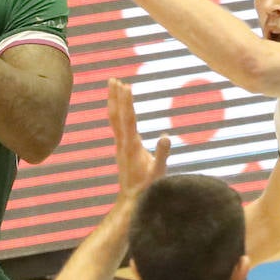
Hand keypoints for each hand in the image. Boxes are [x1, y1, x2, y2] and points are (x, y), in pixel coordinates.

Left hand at [107, 79, 169, 201]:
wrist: (131, 200)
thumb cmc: (147, 187)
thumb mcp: (158, 172)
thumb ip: (162, 155)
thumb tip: (166, 137)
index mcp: (132, 146)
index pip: (128, 119)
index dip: (127, 102)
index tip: (126, 86)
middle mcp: (123, 143)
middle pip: (116, 115)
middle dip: (115, 97)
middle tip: (113, 79)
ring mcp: (120, 145)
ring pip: (113, 119)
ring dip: (113, 101)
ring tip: (113, 86)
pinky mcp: (121, 148)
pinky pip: (116, 125)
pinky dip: (115, 111)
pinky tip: (117, 106)